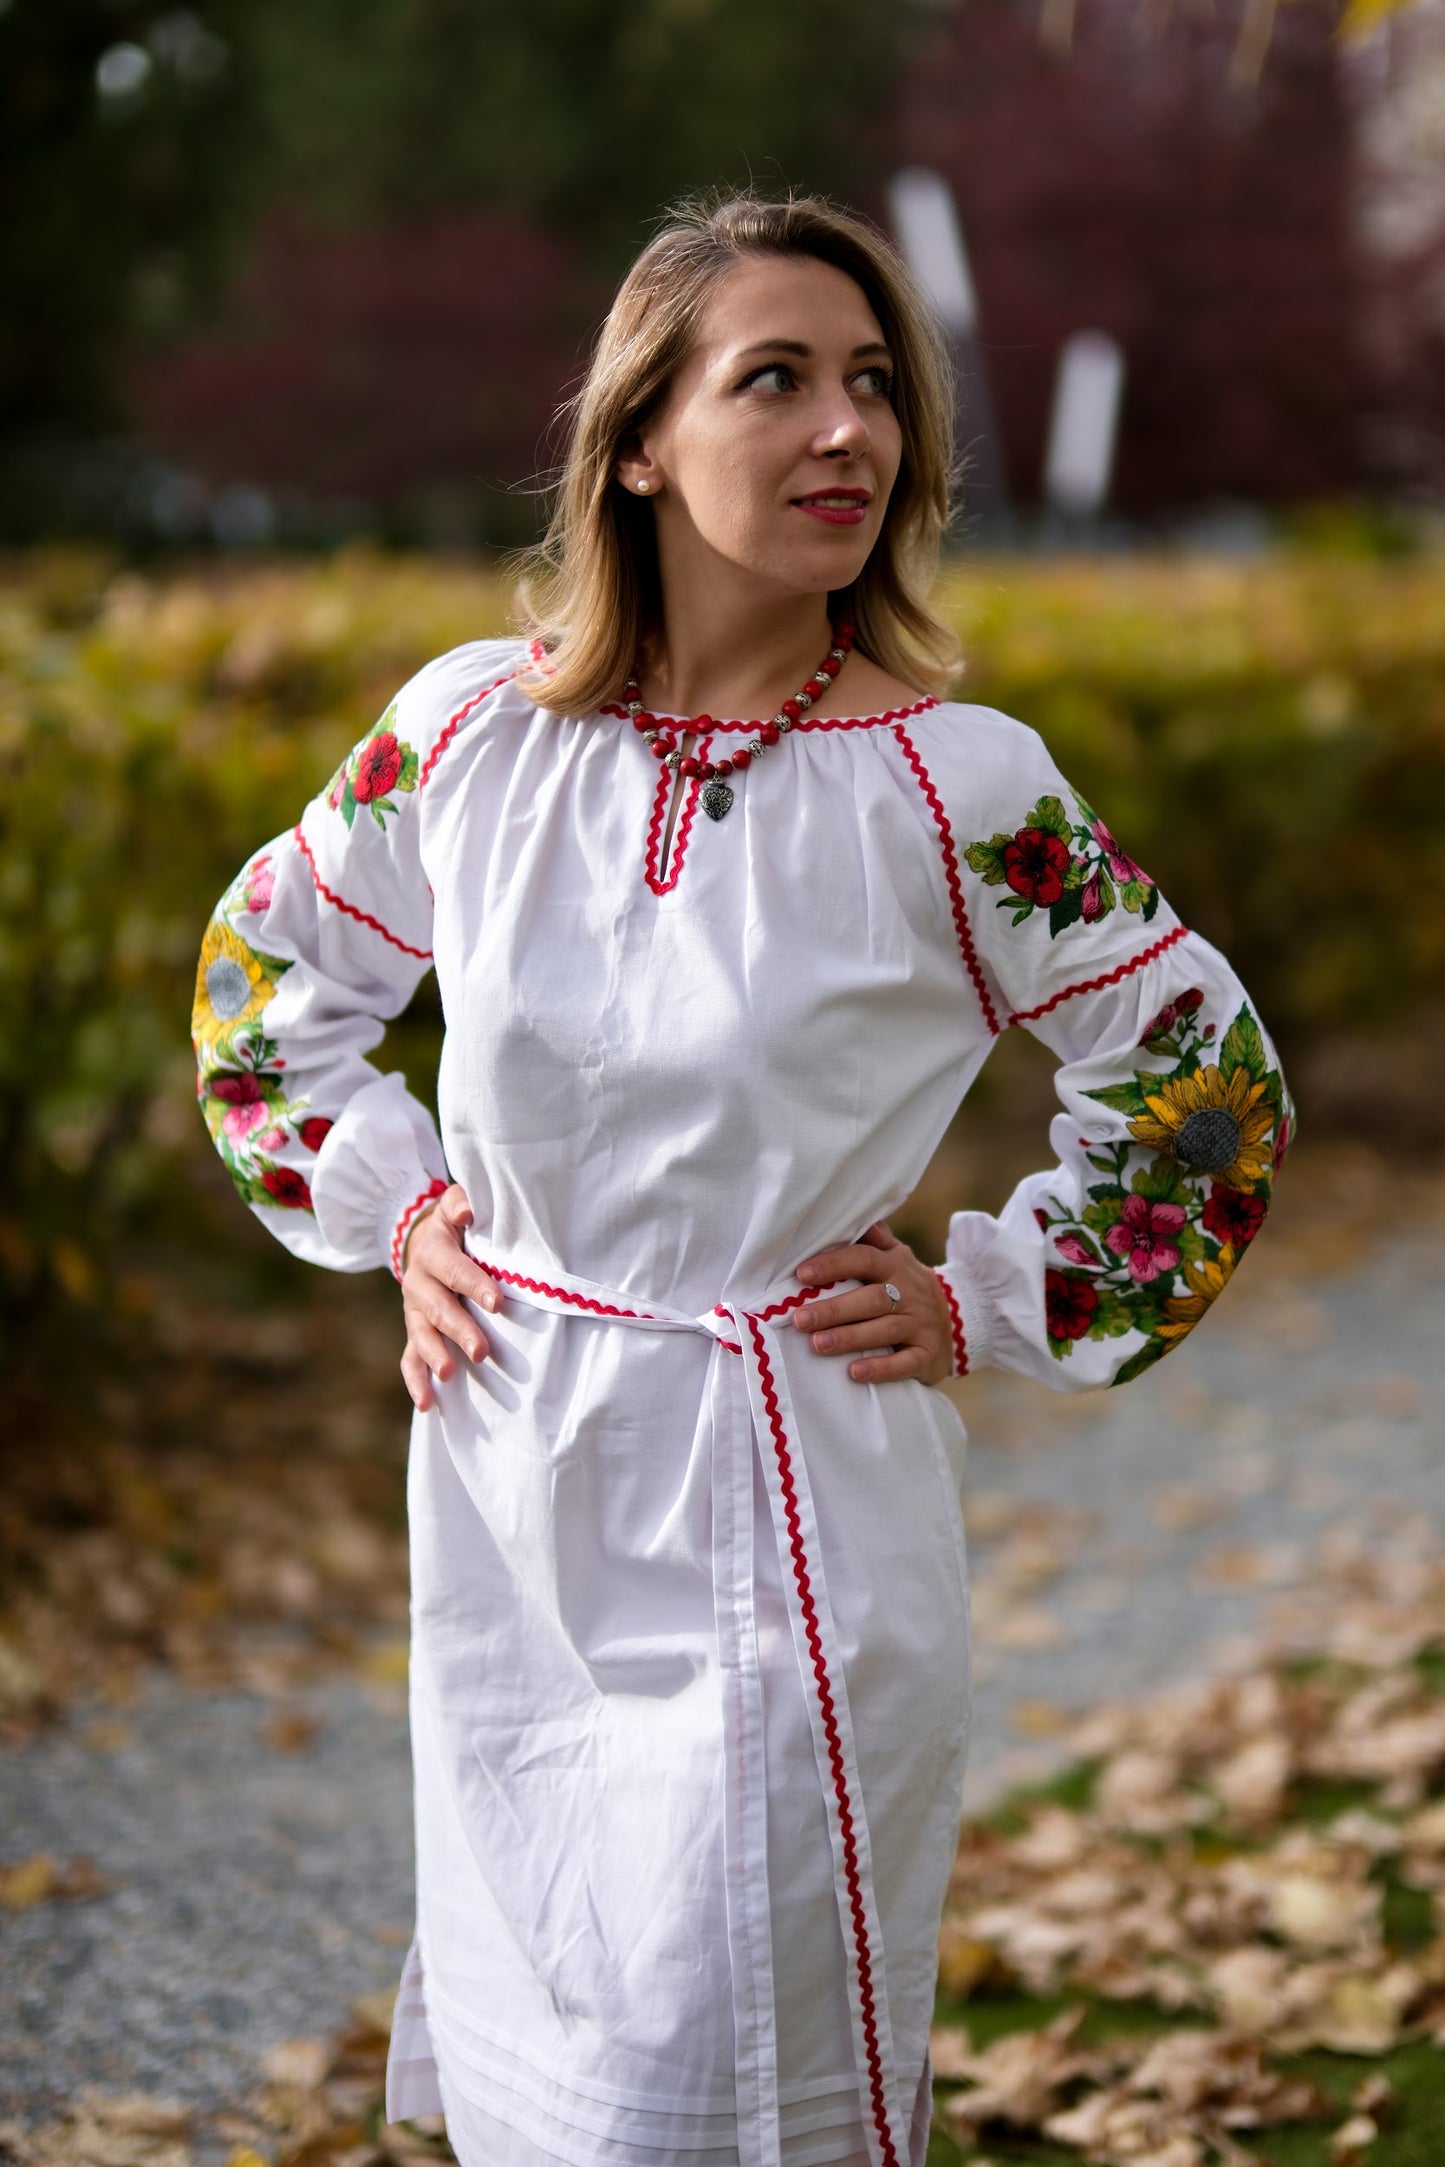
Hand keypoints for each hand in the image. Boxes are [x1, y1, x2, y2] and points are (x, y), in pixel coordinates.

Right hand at [399, 1183, 502, 1411]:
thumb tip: (467, 1212)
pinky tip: (428, 1404)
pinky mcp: (414, 1331)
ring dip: (435, 1356)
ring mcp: (414, 1311)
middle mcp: (419, 1283)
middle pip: (438, 1309)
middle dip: (459, 1330)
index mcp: (433, 1253)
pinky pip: (410, 1358)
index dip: (474, 1284)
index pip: (454, 1269)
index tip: (497, 1303)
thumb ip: (461, 1204)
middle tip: (481, 1352)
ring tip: (449, 1374)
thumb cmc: (455, 1227)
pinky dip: (416, 1381)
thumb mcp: (455, 1206)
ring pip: (421, 1335)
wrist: (420, 1240)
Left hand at [790, 1220, 951, 1386]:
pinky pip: (905, 1362)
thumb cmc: (906, 1288)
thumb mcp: (896, 1259)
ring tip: (817, 1344)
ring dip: (850, 1338)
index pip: (864, 1259)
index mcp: (896, 1265)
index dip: (834, 1265)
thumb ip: (873, 1241)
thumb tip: (852, 1217)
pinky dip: (881, 1368)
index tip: (802, 1275)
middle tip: (800, 1319)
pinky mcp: (928, 1354)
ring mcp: (921, 1324)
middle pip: (871, 1299)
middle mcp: (910, 1293)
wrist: (959, 1320)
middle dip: (834, 1310)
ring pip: (885, 1330)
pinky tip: (854, 1373)